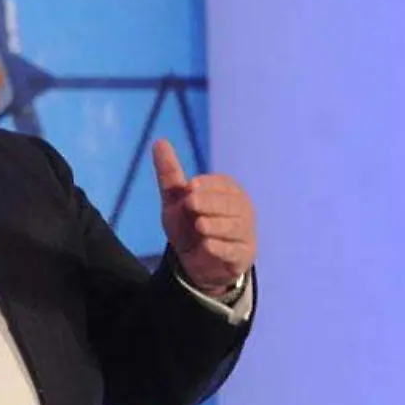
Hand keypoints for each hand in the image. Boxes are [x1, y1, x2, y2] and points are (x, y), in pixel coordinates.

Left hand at [153, 139, 256, 295]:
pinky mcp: (243, 256)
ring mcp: (245, 232)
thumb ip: (170, 173)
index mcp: (228, 190)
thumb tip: (159, 141)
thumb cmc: (188, 224)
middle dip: (210, 203)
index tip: (189, 187)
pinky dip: (221, 248)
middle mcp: (242, 209)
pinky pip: (234, 251)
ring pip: (235, 227)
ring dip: (216, 226)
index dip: (205, 185)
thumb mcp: (176, 200)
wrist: (195, 263)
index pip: (221, 184)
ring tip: (200, 225)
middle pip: (230, 204)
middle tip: (190, 203)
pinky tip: (207, 245)